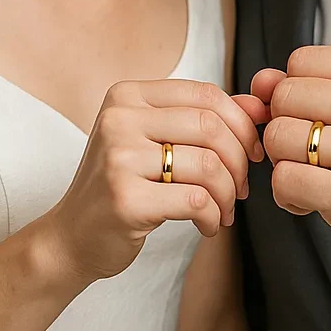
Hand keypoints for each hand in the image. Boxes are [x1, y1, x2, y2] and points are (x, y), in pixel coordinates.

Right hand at [48, 80, 267, 288]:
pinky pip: (196, 200)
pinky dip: (213, 217)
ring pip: (208, 166)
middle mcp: (119, 119)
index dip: (241, 123)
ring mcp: (118, 158)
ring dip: (228, 195)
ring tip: (223, 210)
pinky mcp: (125, 199)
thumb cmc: (122, 184)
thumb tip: (259, 105)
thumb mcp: (156, 140)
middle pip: (211, 127)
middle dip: (239, 162)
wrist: (72, 236)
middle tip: (240, 187)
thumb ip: (204, 118)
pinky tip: (207, 226)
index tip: (252, 151)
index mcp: (127, 95)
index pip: (205, 94)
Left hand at [254, 47, 330, 296]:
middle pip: (283, 97)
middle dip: (285, 125)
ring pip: (277, 136)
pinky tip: (311, 198)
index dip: (296, 90)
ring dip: (284, 161)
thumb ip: (313, 85)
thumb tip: (260, 80)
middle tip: (311, 148)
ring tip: (313, 173)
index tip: (317, 115)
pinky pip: (284, 180)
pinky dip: (287, 194)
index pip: (300, 60)